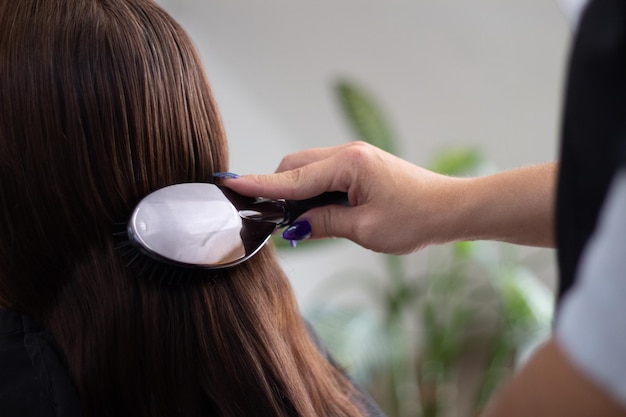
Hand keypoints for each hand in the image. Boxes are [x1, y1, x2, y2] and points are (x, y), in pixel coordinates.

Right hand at [222, 141, 465, 253]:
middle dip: (277, 188)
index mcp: (349, 164)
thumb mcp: (365, 229)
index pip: (293, 178)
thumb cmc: (416, 218)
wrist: (450, 208)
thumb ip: (324, 223)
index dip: (261, 185)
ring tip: (294, 221)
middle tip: (269, 218)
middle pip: (296, 166)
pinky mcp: (360, 167)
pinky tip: (315, 211)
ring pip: (309, 169)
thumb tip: (294, 226)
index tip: (232, 185)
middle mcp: (348, 153)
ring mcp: (355, 158)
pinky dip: (313, 191)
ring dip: (296, 191)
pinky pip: (325, 174)